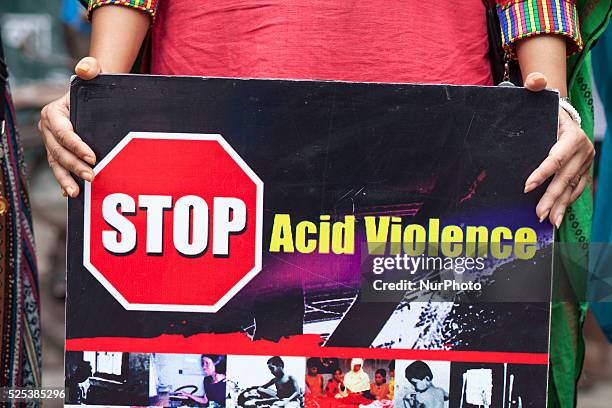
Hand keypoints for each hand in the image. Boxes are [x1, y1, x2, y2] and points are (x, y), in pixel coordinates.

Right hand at [38, 57, 100, 197]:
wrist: (93, 97)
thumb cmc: (93, 86)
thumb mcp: (93, 74)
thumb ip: (90, 69)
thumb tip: (85, 69)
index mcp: (53, 113)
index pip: (64, 133)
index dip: (77, 146)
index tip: (92, 157)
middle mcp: (49, 129)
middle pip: (59, 151)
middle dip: (74, 165)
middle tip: (91, 176)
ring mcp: (52, 142)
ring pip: (57, 163)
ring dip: (66, 179)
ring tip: (76, 192)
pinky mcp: (58, 152)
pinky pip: (59, 168)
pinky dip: (64, 180)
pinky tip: (71, 193)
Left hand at [523, 72, 593, 227]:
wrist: (562, 114)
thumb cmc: (546, 107)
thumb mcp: (540, 94)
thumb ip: (536, 85)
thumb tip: (536, 81)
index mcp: (572, 135)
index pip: (555, 157)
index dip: (542, 172)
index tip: (526, 186)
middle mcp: (583, 150)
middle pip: (564, 177)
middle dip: (551, 197)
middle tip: (538, 213)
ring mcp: (585, 163)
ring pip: (572, 187)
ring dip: (560, 206)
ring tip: (549, 221)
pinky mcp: (583, 172)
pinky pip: (576, 190)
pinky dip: (567, 204)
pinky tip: (557, 217)